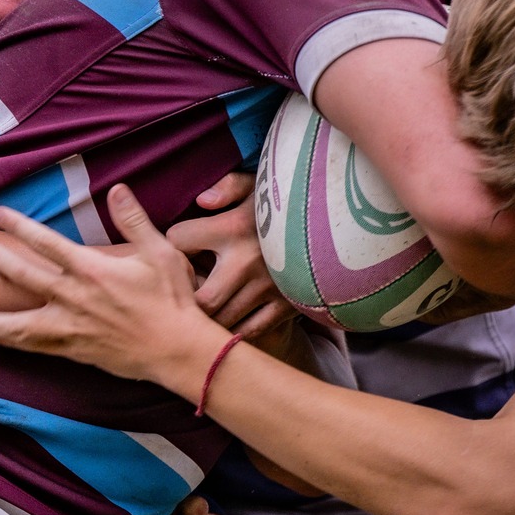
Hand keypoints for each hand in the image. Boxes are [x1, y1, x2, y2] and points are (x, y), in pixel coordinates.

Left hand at [0, 185, 227, 395]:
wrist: (178, 351)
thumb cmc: (173, 300)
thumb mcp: (160, 252)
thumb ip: (134, 220)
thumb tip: (117, 189)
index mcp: (91, 270)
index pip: (46, 243)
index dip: (19, 226)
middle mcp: (74, 299)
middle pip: (23, 277)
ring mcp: (70, 328)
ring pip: (19, 326)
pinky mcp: (73, 351)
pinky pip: (34, 348)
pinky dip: (11, 343)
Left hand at [166, 171, 289, 335]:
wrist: (339, 221)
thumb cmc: (290, 201)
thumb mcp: (261, 184)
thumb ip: (228, 187)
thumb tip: (202, 201)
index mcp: (234, 227)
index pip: (179, 239)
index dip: (175, 241)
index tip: (181, 242)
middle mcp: (249, 261)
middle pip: (200, 298)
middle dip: (187, 298)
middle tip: (183, 291)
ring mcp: (269, 288)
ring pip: (223, 319)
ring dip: (208, 317)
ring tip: (202, 307)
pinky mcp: (286, 307)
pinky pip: (251, 331)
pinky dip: (234, 330)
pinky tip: (227, 322)